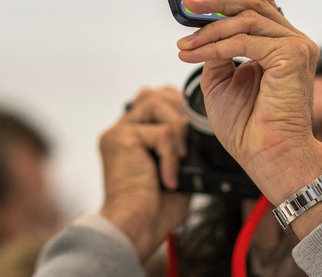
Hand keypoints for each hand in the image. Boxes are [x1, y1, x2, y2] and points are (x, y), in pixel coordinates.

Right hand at [98, 87, 190, 260]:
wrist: (135, 228)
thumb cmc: (152, 210)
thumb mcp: (175, 173)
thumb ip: (182, 151)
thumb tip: (202, 137)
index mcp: (130, 137)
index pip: (153, 101)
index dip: (176, 108)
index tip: (191, 130)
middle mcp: (121, 130)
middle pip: (152, 93)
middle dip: (177, 110)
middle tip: (186, 140)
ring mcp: (119, 132)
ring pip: (156, 103)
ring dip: (177, 129)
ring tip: (179, 158)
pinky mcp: (122, 139)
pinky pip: (162, 132)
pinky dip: (172, 155)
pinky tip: (169, 177)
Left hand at [177, 0, 321, 237]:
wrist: (267, 156)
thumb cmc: (248, 126)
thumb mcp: (220, 79)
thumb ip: (216, 50)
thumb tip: (202, 29)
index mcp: (279, 42)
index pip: (259, 0)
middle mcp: (292, 40)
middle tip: (187, 2)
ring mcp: (297, 46)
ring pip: (247, 18)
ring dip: (209, 28)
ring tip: (184, 42)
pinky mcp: (293, 56)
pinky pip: (246, 40)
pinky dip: (216, 45)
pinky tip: (194, 54)